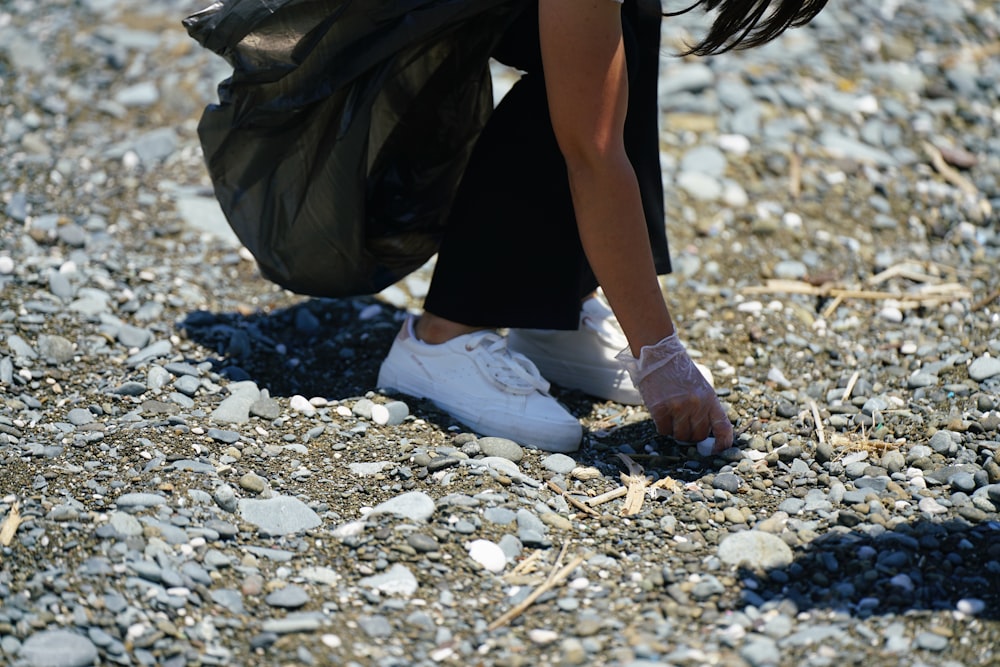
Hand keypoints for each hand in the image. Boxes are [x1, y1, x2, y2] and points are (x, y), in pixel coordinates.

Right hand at [617, 333, 733, 452]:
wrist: (659, 355)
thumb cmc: (679, 372)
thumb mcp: (700, 388)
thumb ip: (704, 408)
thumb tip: (702, 435)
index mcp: (710, 399)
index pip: (723, 428)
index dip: (722, 444)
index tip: (715, 451)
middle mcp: (697, 405)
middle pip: (697, 436)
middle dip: (690, 435)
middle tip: (683, 424)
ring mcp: (678, 407)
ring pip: (680, 436)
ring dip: (675, 431)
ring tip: (671, 416)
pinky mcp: (660, 409)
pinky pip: (663, 430)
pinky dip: (662, 426)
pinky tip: (661, 413)